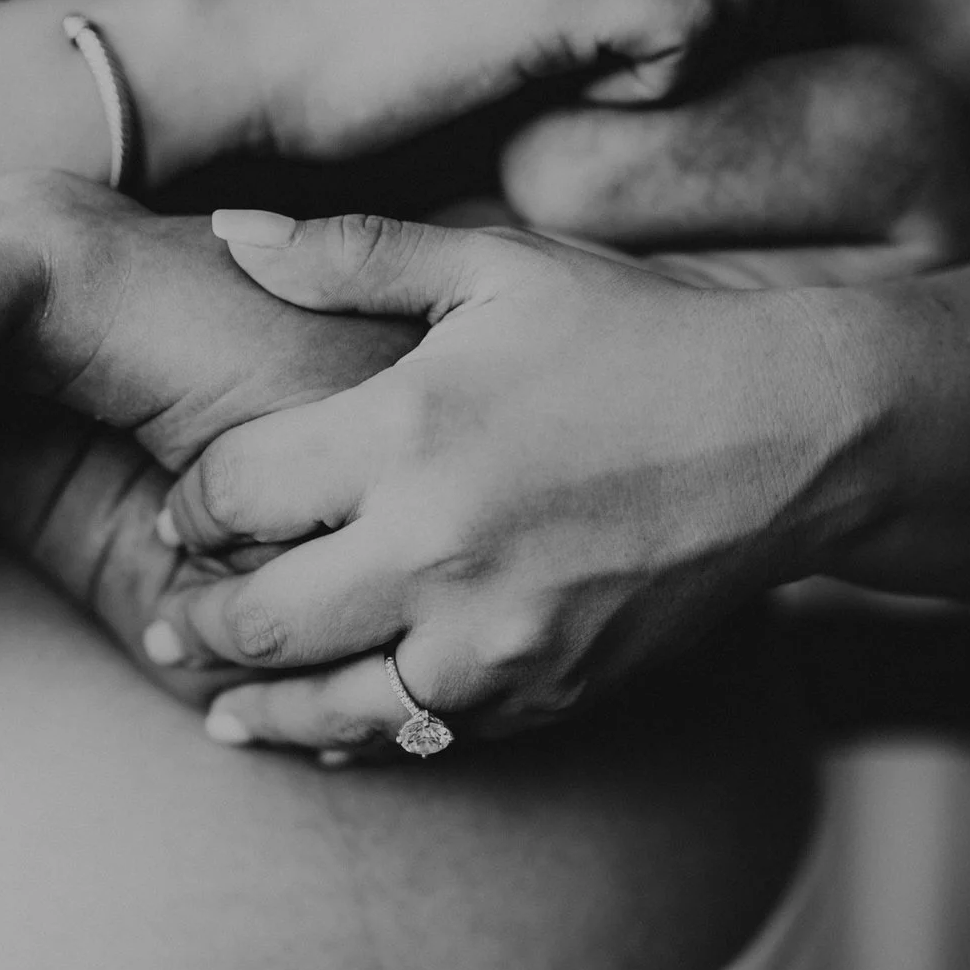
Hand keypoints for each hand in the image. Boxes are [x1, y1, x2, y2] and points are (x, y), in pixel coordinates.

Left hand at [147, 212, 862, 751]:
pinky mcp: (543, 694)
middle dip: (197, 618)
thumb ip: (351, 255)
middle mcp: (436, 546)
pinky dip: (360, 737)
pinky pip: (419, 736)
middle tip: (172, 615)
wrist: (797, 436)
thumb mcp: (496, 269)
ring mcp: (492, 637)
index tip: (182, 507)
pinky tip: (327, 730)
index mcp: (404, 429)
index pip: (230, 492)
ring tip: (223, 705)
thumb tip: (224, 231)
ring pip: (324, 706)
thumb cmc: (637, 336)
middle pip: (256, 617)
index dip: (188, 505)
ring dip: (258, 707)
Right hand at [218, 0, 761, 161]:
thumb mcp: (471, 19)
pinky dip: (661, 83)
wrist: (234, 61)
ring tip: (631, 79)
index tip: (731, 16)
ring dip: (720, 24)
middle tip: (675, 66)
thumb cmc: (334, 67)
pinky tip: (580, 101)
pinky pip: (690, 21)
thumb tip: (642, 44)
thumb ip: (562, 17)